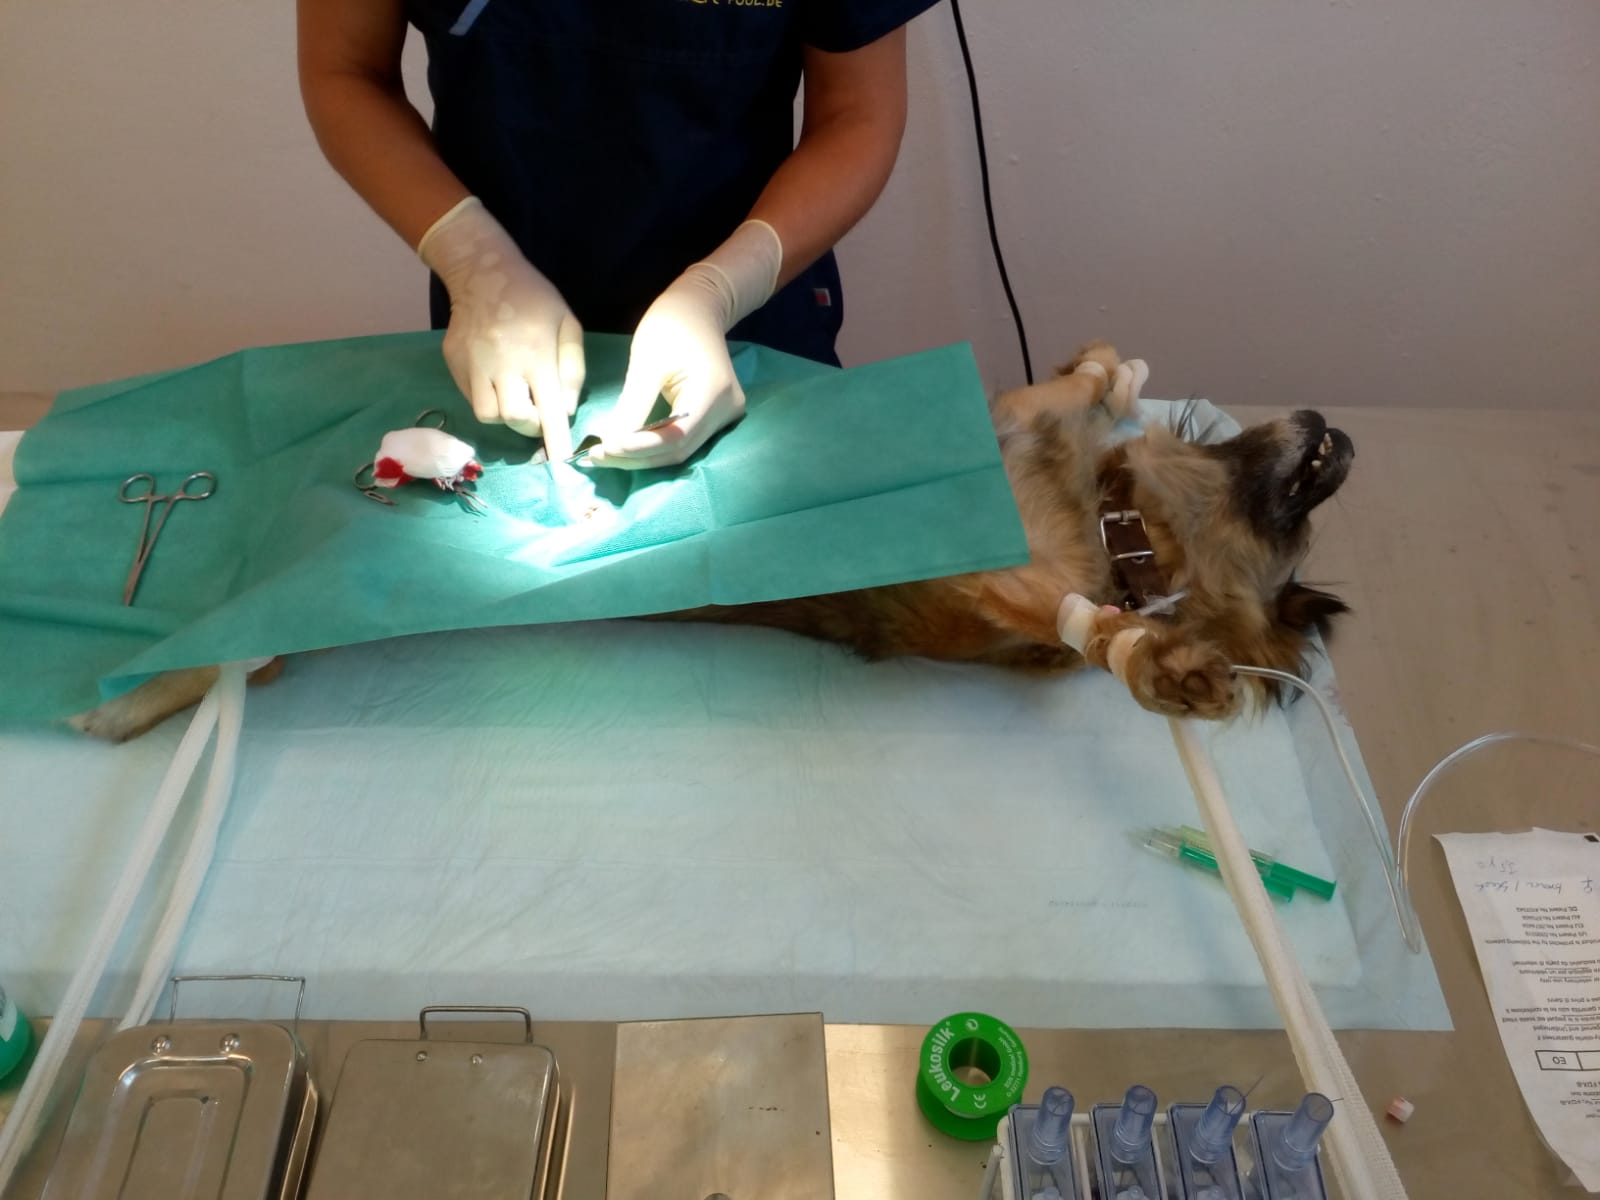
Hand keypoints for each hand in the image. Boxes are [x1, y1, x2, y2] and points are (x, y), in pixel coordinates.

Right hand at [418, 197, 582, 460]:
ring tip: (514, 394)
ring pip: (488, 415)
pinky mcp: (454, 363)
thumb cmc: (534, 299)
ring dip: (506, 415)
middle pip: (513, 418)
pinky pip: (471, 397)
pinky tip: (495, 378)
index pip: (548, 408)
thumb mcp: (568, 324)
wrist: (482, 271)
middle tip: (537, 412)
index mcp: (536, 354)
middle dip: (530, 426)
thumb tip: (566, 410)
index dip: (555, 440)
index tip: (561, 464)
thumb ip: (572, 370)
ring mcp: (473, 365)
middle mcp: (501, 364)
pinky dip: (487, 398)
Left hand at [589, 221, 782, 469]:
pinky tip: (625, 447)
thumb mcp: (646, 362)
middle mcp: (727, 411)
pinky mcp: (716, 419)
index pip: (675, 436)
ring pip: (680, 451)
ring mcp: (725, 417)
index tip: (601, 448)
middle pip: (678, 450)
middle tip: (594, 457)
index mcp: (714, 392)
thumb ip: (632, 405)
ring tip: (603, 455)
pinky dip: (652, 447)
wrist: (699, 309)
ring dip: (641, 457)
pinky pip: (683, 442)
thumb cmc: (671, 325)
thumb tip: (609, 443)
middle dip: (635, 457)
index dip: (638, 449)